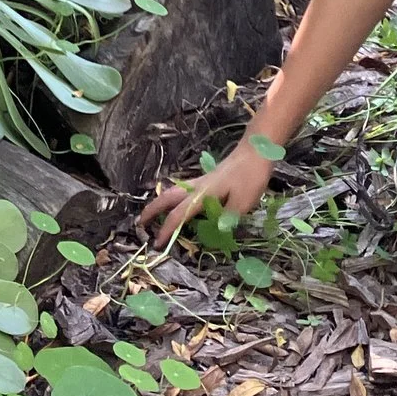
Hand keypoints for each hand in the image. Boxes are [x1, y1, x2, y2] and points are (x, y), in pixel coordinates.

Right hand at [137, 141, 274, 246]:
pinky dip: (173, 198)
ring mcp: (201, 181)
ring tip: (152, 213)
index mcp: (203, 194)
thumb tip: (215, 232)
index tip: (158, 244)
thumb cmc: (250, 176)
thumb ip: (227, 217)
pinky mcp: (207, 180)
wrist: (256, 151)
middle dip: (152, 209)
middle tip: (140, 222)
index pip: (179, 214)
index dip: (167, 229)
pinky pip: (183, 190)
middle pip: (168, 197)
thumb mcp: (244, 201)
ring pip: (173, 191)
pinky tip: (177, 203)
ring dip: (160, 201)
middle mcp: (197, 187)